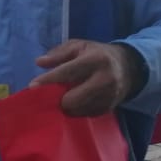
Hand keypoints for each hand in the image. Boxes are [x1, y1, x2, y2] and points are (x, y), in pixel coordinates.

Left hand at [30, 41, 145, 116]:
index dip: (49, 80)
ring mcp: (108, 97)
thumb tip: (39, 62)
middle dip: (58, 99)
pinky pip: (84, 115)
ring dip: (65, 106)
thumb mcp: (79, 46)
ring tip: (62, 97)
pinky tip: (74, 102)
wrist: (128, 68)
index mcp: (96, 60)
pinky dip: (75, 110)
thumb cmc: (97, 54)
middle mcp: (105, 79)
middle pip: (73, 99)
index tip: (32, 86)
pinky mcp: (108, 109)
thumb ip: (59, 53)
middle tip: (50, 95)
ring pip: (77, 110)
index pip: (68, 72)